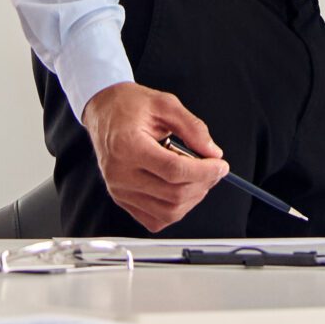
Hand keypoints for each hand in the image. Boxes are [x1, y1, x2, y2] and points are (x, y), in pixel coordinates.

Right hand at [82, 82, 228, 231]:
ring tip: (198, 178)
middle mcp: (121, 174)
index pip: (174, 170)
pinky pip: (153, 219)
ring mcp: (120, 191)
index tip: (220, 165)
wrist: (104, 112)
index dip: (204, 171)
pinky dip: (174, 210)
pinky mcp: (122, 200)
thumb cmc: (129, 105)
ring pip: (166, 213)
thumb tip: (213, 152)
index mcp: (129, 146)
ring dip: (192, 199)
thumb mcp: (165, 104)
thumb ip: (192, 128)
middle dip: (203, 184)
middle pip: (173, 194)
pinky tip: (182, 190)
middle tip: (214, 169)